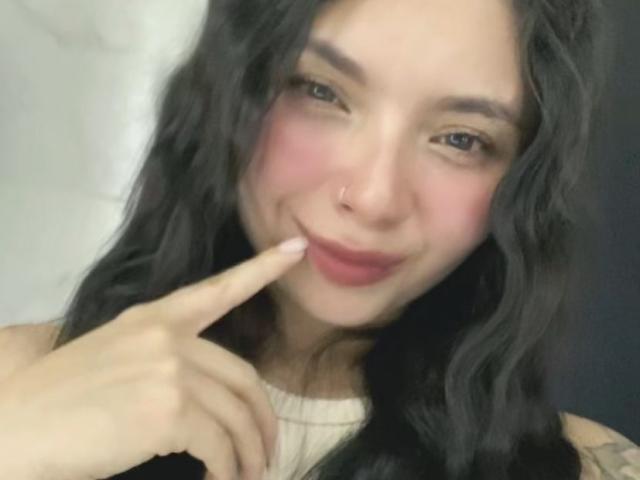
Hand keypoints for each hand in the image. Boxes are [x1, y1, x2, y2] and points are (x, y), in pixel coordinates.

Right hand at [0, 237, 307, 479]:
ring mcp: (170, 369)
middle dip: (263, 420)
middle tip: (268, 452)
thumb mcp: (115, 359)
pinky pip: (219, 445)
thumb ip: (165, 363)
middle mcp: (167, 337)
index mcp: (154, 318)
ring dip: (248, 454)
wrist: (14, 428)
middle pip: (244, 378)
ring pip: (236, 416)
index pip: (219, 289)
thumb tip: (210, 401)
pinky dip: (227, 469)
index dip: (263, 267)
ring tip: (247, 476)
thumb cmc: (60, 400)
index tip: (296, 250)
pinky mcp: (168, 409)